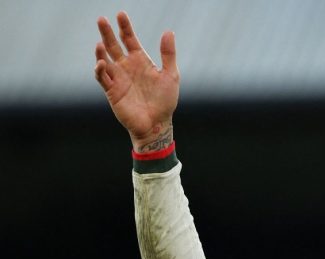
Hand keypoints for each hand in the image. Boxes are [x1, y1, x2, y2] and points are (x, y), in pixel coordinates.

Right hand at [94, 12, 178, 151]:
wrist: (158, 124)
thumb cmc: (165, 101)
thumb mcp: (170, 75)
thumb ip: (168, 54)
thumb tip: (168, 31)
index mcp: (140, 61)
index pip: (129, 39)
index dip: (125, 27)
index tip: (121, 14)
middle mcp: (127, 67)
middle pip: (114, 45)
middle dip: (107, 33)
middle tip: (101, 19)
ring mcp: (118, 78)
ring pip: (105, 59)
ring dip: (101, 50)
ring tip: (100, 42)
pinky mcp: (112, 91)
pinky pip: (102, 77)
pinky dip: (100, 69)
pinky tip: (102, 62)